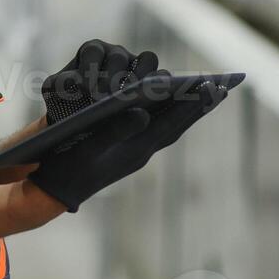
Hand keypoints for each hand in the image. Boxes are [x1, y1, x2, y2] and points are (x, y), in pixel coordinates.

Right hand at [28, 80, 228, 212]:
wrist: (55, 190)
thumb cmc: (68, 165)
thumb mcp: (88, 148)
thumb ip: (115, 131)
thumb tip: (142, 114)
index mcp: (135, 151)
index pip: (171, 125)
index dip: (191, 106)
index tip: (212, 87)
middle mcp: (140, 153)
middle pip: (176, 126)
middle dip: (199, 107)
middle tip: (223, 88)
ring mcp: (136, 153)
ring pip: (169, 128)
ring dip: (188, 111)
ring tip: (207, 95)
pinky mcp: (128, 152)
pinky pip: (158, 131)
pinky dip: (171, 117)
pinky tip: (175, 107)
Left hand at [42, 39, 159, 124]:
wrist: (81, 118)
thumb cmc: (66, 101)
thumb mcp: (56, 92)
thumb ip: (59, 85)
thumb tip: (65, 83)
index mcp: (92, 50)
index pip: (93, 52)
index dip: (90, 68)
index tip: (85, 89)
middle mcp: (116, 52)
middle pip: (120, 57)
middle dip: (113, 78)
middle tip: (107, 99)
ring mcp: (137, 63)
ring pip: (148, 60)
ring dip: (140, 79)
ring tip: (131, 102)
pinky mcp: (154, 78)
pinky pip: (163, 77)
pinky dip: (160, 87)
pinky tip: (152, 107)